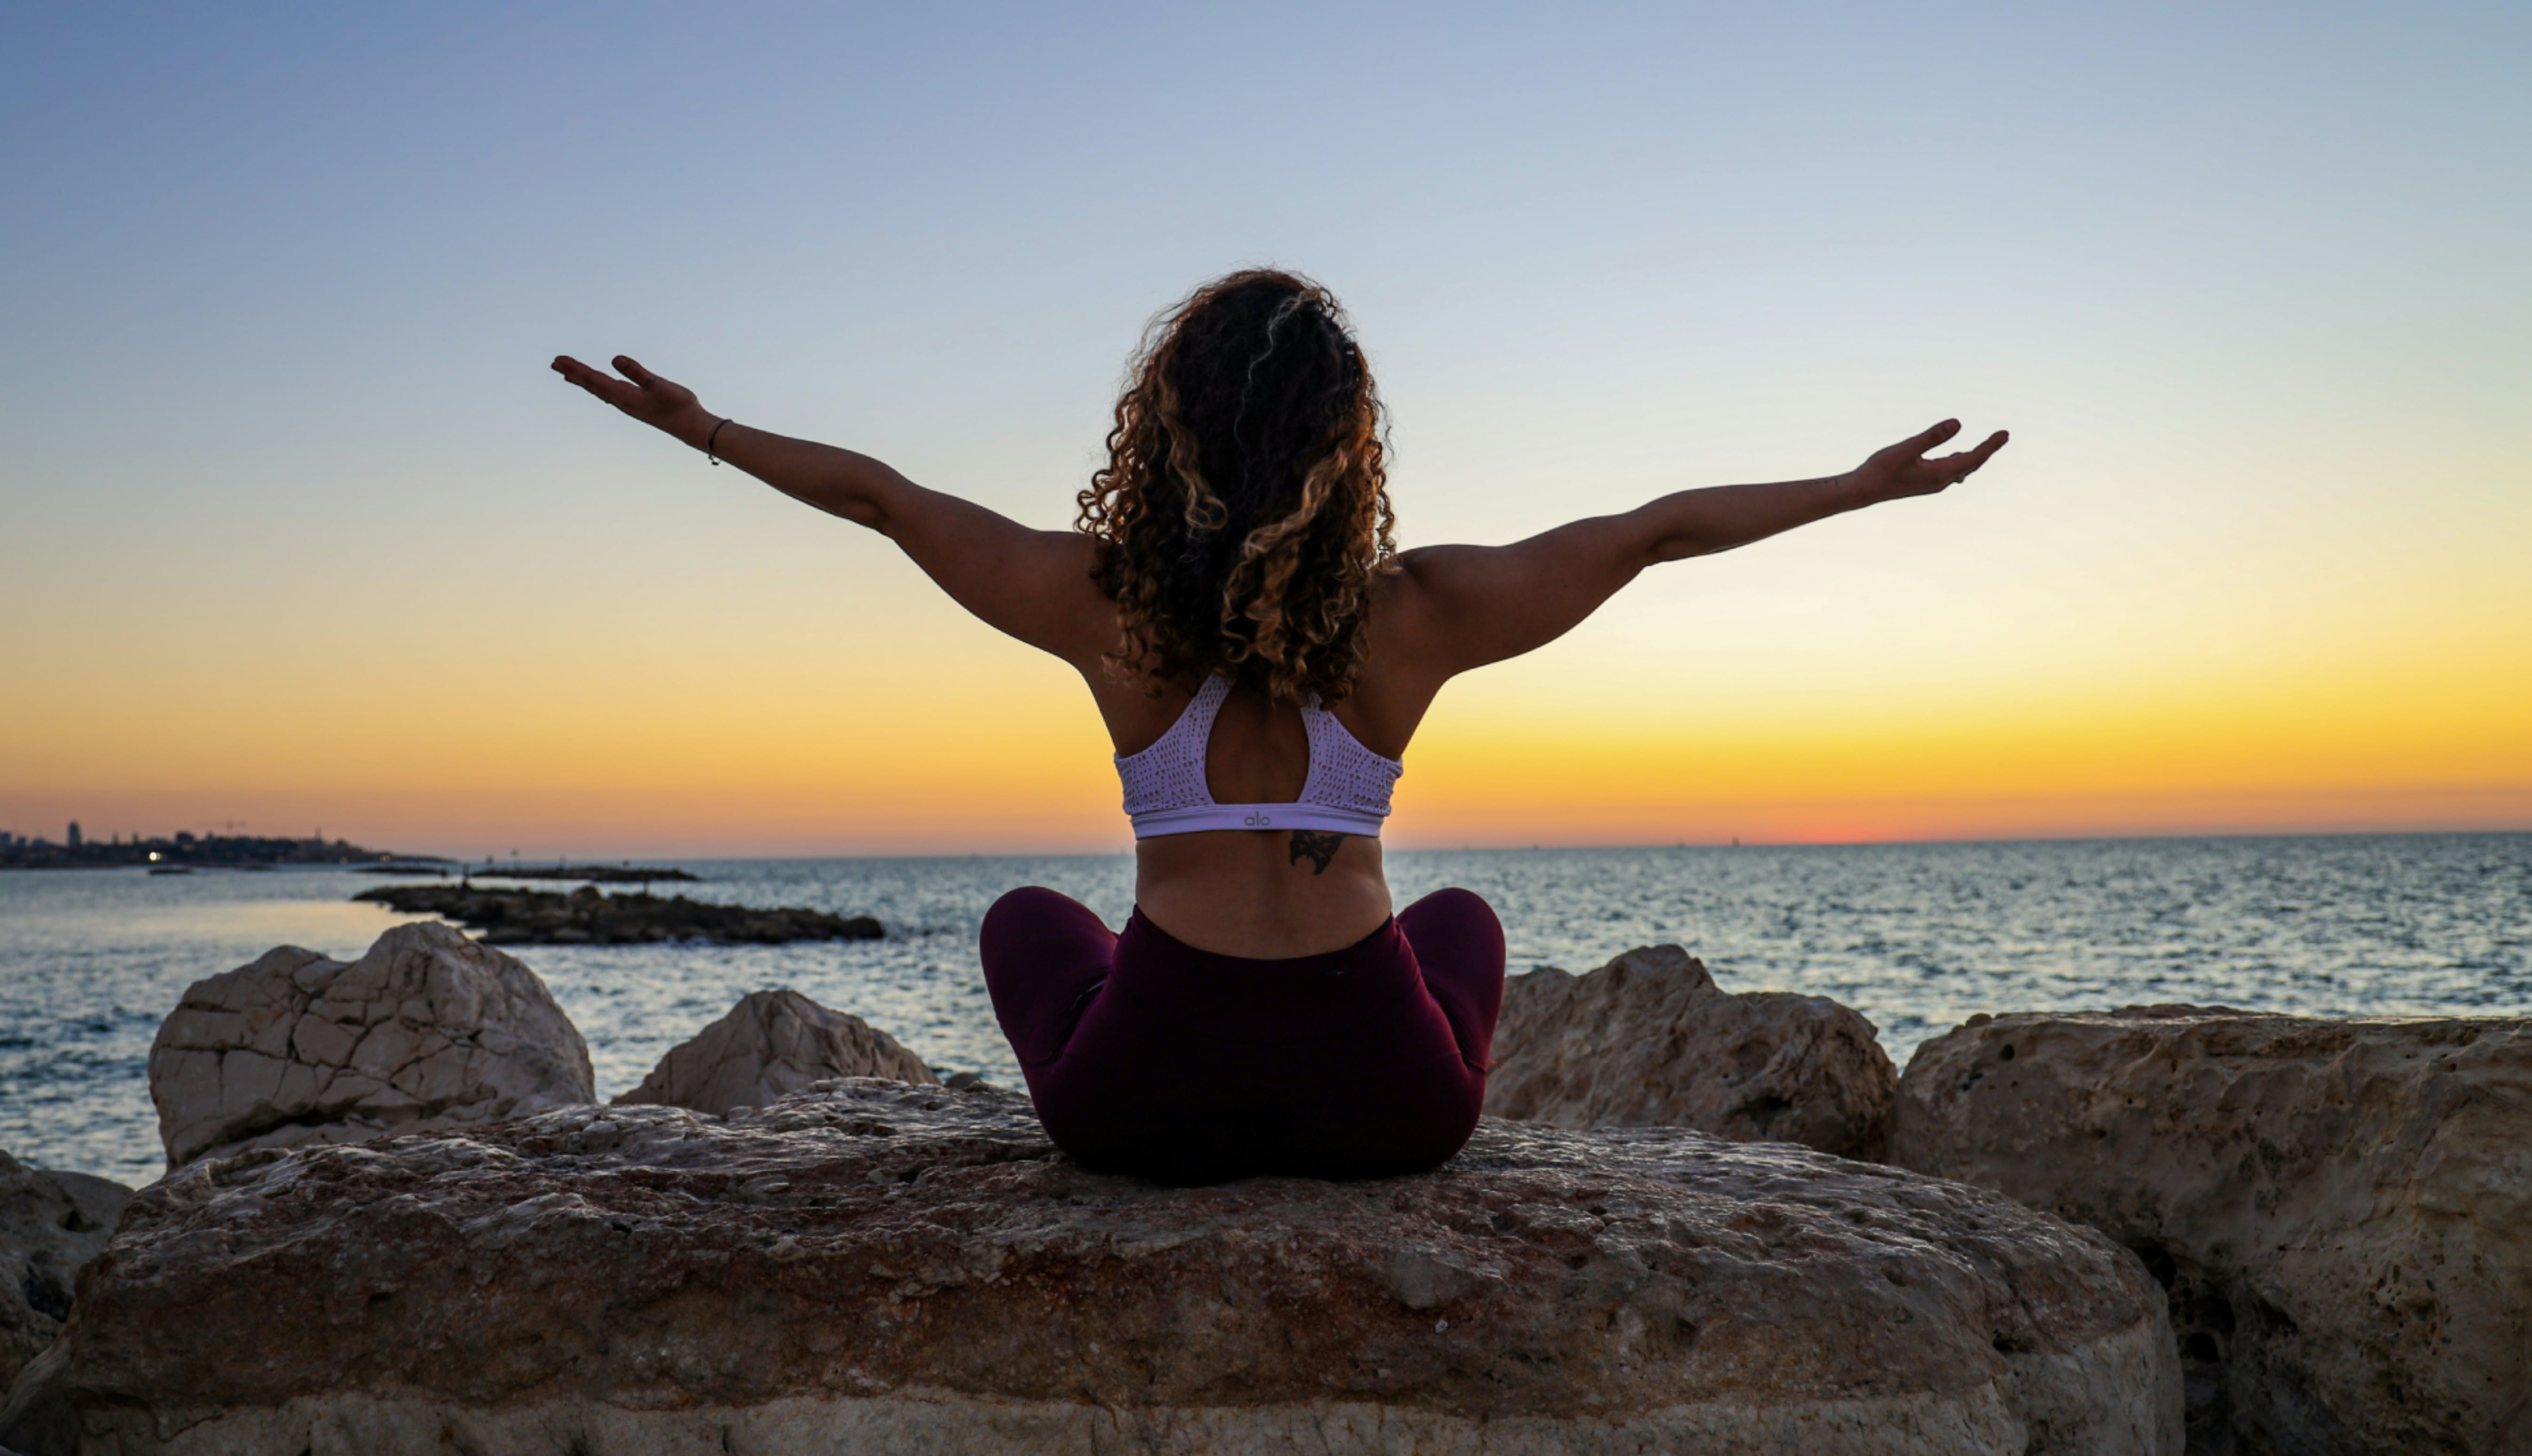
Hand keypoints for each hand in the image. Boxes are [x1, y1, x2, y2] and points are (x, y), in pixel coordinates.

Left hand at [550, 354, 712, 445]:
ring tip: (568, 374)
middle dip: (573, 373)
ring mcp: (627, 403)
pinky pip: (609, 393)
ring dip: (583, 380)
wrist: (690, 425)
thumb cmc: (677, 404)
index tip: (558, 361)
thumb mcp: (658, 385)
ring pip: (599, 389)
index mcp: (623, 395)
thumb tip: (615, 359)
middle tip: (554, 363)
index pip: (593, 379)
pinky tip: (599, 386)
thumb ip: (637, 372)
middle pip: (591, 384)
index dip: (575, 369)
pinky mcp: (635, 404)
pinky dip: (598, 386)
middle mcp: (621, 401)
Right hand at [1850, 419, 2008, 502]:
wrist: (1863, 491)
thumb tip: (1959, 422)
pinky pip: (1950, 471)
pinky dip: (1959, 461)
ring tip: (1987, 446)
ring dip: (1974, 457)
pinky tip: (1957, 457)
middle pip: (1971, 464)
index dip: (1990, 445)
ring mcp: (1932, 484)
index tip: (2005, 433)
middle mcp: (1940, 481)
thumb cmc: (1882, 469)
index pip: (1973, 457)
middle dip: (1987, 450)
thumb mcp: (1907, 448)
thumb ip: (1933, 436)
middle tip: (2003, 436)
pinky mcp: (1923, 482)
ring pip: (1961, 469)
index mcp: (1940, 473)